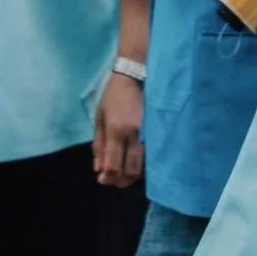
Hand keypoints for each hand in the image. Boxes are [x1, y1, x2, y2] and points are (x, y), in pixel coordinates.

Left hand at [93, 70, 143, 188]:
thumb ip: (99, 145)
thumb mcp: (100, 118)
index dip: (108, 178)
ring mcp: (148, 133)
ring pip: (144, 165)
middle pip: (130, 170)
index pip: (113, 165)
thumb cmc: (114, 96)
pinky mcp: (157, 130)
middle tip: (115, 180)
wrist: (136, 75)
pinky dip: (145, 164)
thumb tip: (99, 170)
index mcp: (117, 131)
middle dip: (121, 180)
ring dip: (134, 175)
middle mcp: (134, 134)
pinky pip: (152, 155)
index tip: (103, 179)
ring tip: (126, 172)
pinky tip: (138, 162)